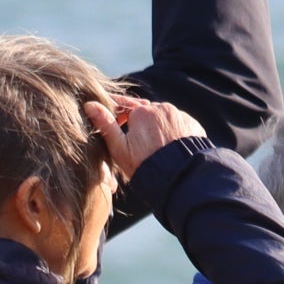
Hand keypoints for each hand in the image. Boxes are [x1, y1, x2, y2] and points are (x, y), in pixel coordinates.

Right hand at [87, 95, 204, 177]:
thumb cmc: (144, 165)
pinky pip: (180, 125)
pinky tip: (171, 148)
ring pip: (164, 118)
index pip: (126, 107)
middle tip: (138, 143)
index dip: (119, 117)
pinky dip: (175, 133)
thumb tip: (90, 105)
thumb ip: (106, 125)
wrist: (179, 179)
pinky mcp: (194, 126)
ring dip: (158, 127)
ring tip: (155, 147)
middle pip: (147, 113)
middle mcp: (162, 108)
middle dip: (141, 123)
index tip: (117, 125)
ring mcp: (180, 116)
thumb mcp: (120, 148)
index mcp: (141, 111)